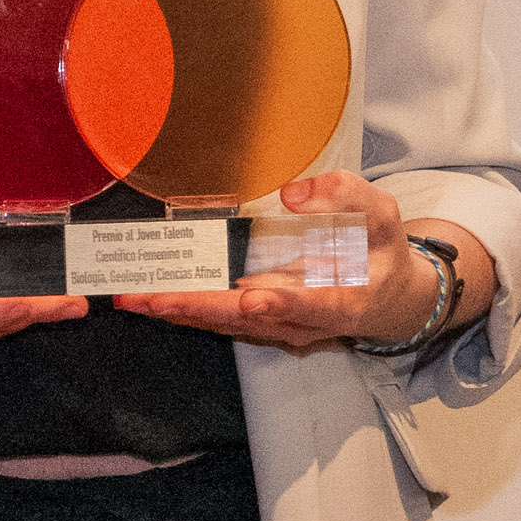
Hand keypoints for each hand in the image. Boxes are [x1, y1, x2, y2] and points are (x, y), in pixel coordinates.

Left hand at [111, 171, 491, 351]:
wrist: (385, 301)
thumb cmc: (381, 253)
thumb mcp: (383, 216)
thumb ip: (347, 197)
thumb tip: (293, 193)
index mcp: (343, 300)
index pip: (311, 304)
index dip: (279, 303)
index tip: (251, 298)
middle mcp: (304, 322)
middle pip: (247, 319)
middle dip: (197, 307)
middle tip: (152, 297)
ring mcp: (279, 327)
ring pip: (224, 323)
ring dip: (178, 311)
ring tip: (134, 297)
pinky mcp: (260, 323)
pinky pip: (217, 318)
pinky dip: (183, 309)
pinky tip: (149, 299)